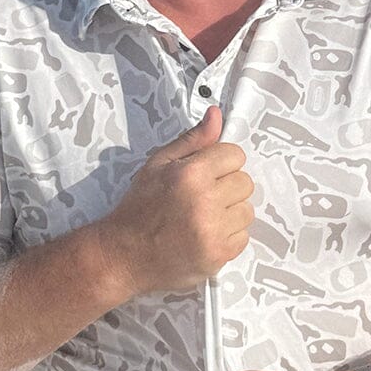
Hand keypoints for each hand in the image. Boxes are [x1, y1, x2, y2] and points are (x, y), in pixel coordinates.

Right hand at [100, 106, 254, 297]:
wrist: (123, 255)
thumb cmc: (139, 208)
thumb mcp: (159, 164)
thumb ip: (193, 140)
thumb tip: (217, 115)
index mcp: (191, 174)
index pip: (235, 155)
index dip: (221, 163)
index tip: (207, 174)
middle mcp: (205, 201)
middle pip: (245, 183)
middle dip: (226, 187)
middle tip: (202, 197)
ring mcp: (213, 231)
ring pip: (246, 211)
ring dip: (229, 213)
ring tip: (203, 217)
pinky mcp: (218, 255)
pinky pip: (243, 238)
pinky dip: (227, 237)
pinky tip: (204, 235)